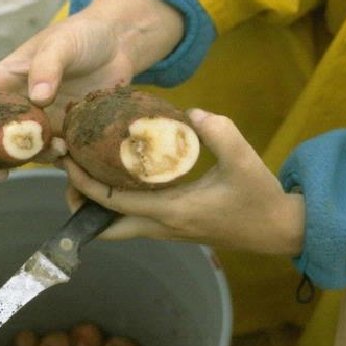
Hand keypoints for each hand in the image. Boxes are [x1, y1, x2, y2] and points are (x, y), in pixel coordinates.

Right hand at [0, 0, 184, 179]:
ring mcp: (42, 121)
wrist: (119, 44)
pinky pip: (55, 154)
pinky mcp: (66, 132)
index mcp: (5, 80)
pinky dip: (59, 159)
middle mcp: (19, 105)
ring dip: (35, 157)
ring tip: (58, 149)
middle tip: (0, 174)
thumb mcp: (62, 44)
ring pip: (25, 150)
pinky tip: (72, 153)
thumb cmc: (82, 35)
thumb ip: (47, 68)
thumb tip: (37, 99)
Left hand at [61, 109, 305, 255]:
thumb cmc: (259, 196)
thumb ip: (218, 131)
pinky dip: (117, 206)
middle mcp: (162, 227)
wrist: (277, 230)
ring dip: (97, 207)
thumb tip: (190, 112)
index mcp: (172, 211)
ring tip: (87, 174)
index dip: (85, 183)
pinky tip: (118, 178)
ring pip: (117, 228)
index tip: (67, 161)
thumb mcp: (244, 158)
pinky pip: (133, 222)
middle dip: (81, 205)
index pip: (114, 202)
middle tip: (71, 175)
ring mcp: (166, 232)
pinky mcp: (173, 230)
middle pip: (105, 227)